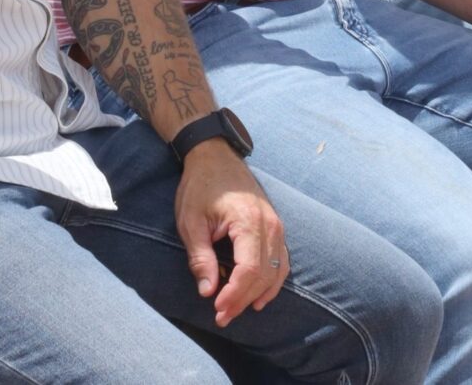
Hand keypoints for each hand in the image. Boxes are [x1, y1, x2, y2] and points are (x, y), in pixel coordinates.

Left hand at [175, 139, 288, 326]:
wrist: (215, 155)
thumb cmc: (200, 186)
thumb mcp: (191, 221)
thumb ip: (200, 257)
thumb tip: (207, 291)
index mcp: (247, 220)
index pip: (248, 270)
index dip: (234, 295)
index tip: (217, 309)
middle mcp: (269, 223)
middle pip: (263, 274)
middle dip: (243, 299)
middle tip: (221, 316)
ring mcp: (276, 223)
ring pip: (276, 269)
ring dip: (258, 294)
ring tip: (237, 309)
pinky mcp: (275, 224)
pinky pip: (281, 259)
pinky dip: (272, 280)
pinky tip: (259, 295)